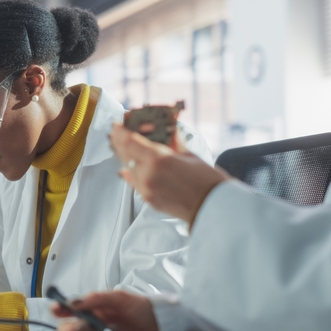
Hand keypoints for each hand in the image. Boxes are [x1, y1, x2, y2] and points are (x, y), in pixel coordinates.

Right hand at [52, 290, 161, 330]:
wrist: (162, 330)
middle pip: (65, 330)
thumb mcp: (119, 298)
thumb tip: (74, 302)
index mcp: (90, 309)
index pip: (65, 310)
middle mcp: (90, 325)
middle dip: (71, 328)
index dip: (57, 309)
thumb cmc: (143, 310)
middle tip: (84, 324)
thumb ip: (95, 299)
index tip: (56, 309)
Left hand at [109, 123, 227, 226]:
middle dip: (119, 142)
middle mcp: (147, 174)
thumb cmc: (206, 179)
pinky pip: (134, 182)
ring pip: (128, 168)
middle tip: (117, 133)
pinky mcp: (149, 200)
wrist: (213, 206)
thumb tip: (167, 126)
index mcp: (158, 159)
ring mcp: (146, 189)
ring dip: (125, 157)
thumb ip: (172, 140)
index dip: (120, 131)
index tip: (117, 124)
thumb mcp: (189, 154)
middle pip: (125, 154)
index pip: (130, 141)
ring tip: (124, 147)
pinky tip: (127, 166)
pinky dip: (130, 172)